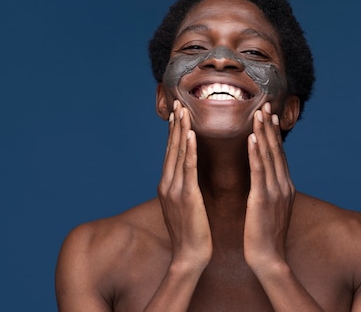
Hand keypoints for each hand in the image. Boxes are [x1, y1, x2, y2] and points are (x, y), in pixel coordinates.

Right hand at [157, 101, 212, 269]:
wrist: (190, 257)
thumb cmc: (192, 233)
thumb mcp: (186, 207)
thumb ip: (185, 188)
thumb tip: (189, 177)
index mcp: (168, 186)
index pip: (171, 153)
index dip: (174, 132)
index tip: (178, 114)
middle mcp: (167, 184)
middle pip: (171, 148)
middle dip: (175, 125)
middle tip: (179, 103)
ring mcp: (174, 190)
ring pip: (177, 153)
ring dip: (180, 130)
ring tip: (183, 111)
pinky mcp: (186, 196)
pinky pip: (187, 168)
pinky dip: (188, 149)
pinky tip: (191, 135)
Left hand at [244, 102, 294, 272]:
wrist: (268, 260)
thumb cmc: (265, 236)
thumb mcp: (271, 209)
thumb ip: (270, 191)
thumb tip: (265, 180)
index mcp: (284, 187)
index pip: (279, 155)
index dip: (275, 134)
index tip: (270, 115)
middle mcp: (283, 185)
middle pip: (277, 150)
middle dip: (271, 127)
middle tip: (266, 105)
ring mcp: (275, 191)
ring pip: (269, 156)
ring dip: (264, 133)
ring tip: (259, 113)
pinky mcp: (262, 199)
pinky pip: (259, 171)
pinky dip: (256, 153)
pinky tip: (252, 139)